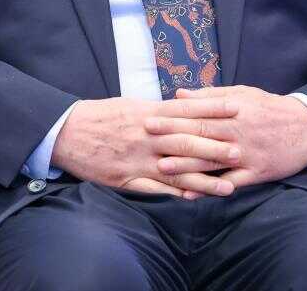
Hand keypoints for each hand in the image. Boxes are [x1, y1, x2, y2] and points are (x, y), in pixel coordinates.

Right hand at [51, 97, 240, 198]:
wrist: (65, 131)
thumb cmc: (99, 116)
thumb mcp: (129, 106)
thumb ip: (156, 110)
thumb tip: (182, 106)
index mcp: (146, 114)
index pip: (186, 111)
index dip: (213, 110)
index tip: (237, 108)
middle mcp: (145, 137)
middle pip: (185, 142)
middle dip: (214, 148)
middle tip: (241, 151)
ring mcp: (137, 160)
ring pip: (175, 171)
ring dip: (203, 180)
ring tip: (228, 187)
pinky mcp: (126, 179)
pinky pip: (154, 190)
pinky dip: (174, 195)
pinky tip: (193, 200)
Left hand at [144, 86, 306, 198]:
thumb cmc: (270, 108)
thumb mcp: (242, 94)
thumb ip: (209, 95)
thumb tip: (179, 93)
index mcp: (231, 111)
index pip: (197, 114)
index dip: (172, 117)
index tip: (150, 119)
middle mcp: (237, 132)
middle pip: (200, 135)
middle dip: (172, 138)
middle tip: (146, 140)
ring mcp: (247, 154)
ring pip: (212, 160)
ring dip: (186, 165)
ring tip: (162, 168)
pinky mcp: (257, 172)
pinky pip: (231, 182)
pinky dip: (211, 188)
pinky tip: (192, 193)